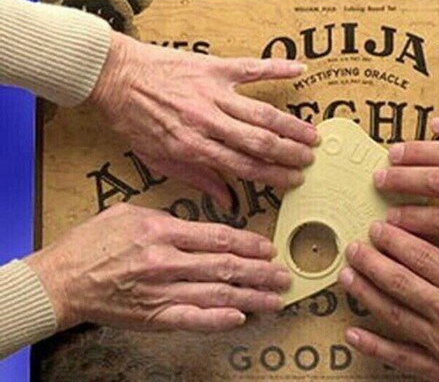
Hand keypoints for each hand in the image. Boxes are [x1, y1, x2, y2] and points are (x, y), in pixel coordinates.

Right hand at [25, 204, 290, 332]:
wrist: (60, 280)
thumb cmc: (94, 241)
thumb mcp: (130, 211)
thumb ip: (169, 216)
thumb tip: (202, 220)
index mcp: (162, 231)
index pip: (218, 237)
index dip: (249, 243)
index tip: (268, 248)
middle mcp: (166, 262)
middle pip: (225, 267)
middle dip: (260, 272)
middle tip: (284, 276)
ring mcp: (160, 292)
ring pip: (216, 295)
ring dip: (250, 298)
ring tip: (275, 299)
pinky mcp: (152, 317)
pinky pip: (190, 320)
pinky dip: (217, 321)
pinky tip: (240, 319)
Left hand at [89, 32, 319, 205]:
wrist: (114, 76)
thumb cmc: (133, 119)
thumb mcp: (157, 159)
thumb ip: (196, 179)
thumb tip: (227, 201)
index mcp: (193, 147)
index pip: (244, 167)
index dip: (274, 175)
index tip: (294, 180)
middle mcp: (207, 121)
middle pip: (260, 142)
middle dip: (290, 153)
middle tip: (310, 159)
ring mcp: (213, 92)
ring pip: (262, 112)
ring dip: (291, 125)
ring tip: (313, 134)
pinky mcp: (214, 67)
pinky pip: (252, 67)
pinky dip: (277, 67)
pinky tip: (299, 68)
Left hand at [340, 223, 438, 381]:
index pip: (424, 257)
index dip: (397, 240)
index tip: (380, 227)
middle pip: (401, 281)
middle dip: (373, 261)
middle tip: (354, 246)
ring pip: (393, 314)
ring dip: (366, 293)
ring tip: (346, 276)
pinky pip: (400, 357)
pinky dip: (374, 346)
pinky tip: (354, 334)